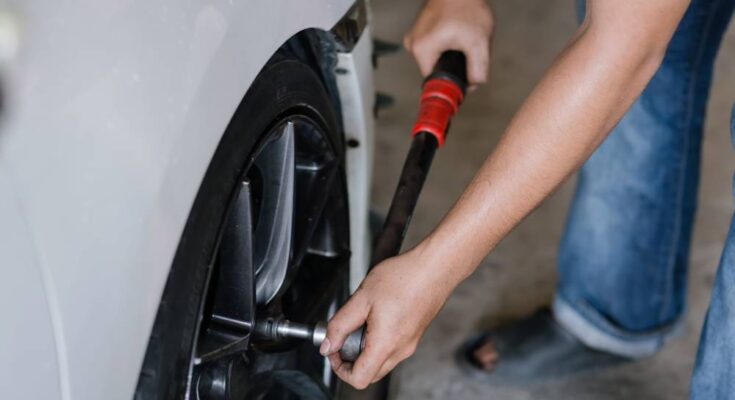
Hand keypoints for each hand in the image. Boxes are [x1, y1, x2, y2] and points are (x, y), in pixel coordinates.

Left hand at [320, 247, 454, 388]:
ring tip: (362, 319)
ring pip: (380, 360)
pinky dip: (378, 339)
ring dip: (365, 348)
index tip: (334, 350)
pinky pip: (392, 348)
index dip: (340, 369)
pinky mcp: (414, 335)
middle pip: (370, 373)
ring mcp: (410, 343)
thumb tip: (328, 345)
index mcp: (386, 344)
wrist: (434, 267)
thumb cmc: (404, 277)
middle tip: (345, 334)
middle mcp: (401, 349)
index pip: (359, 379)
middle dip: (351, 358)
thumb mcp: (361, 298)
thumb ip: (340, 325)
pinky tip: (376, 314)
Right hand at [404, 0, 493, 86]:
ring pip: (435, 57)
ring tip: (462, 36)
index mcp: (421, 50)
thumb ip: (478, 70)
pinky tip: (456, 31)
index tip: (464, 72)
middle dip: (454, 63)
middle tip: (467, 47)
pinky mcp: (419, 29)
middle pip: (436, 69)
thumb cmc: (466, 5)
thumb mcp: (478, 42)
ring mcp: (414, 36)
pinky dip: (446, 43)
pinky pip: (433, 46)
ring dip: (450, 52)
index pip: (436, 80)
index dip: (453, 80)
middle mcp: (412, 44)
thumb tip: (473, 85)